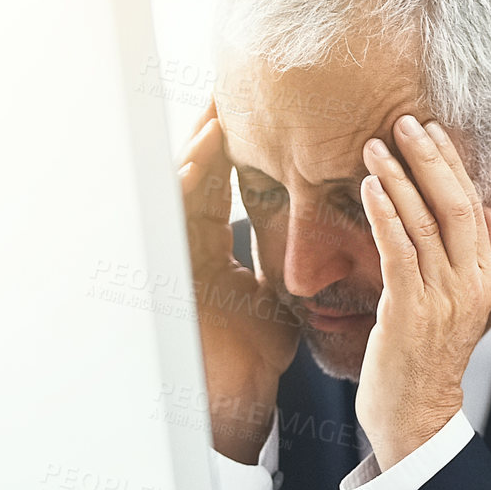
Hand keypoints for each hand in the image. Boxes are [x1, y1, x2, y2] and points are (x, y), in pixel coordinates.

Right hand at [179, 99, 300, 462]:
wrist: (232, 401)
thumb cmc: (251, 356)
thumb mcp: (274, 298)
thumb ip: (288, 264)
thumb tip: (325, 238)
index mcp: (214, 248)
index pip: (223, 186)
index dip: (235, 147)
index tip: (255, 109)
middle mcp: (190, 245)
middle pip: (197, 177)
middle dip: (209, 134)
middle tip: (226, 88)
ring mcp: (174, 256)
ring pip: (179, 191)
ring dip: (197, 149)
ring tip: (215, 112)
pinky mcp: (166, 271)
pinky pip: (173, 218)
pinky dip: (185, 185)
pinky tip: (201, 157)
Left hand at [355, 114, 490, 468]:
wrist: (416, 416)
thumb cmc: (425, 359)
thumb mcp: (454, 305)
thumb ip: (466, 261)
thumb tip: (478, 217)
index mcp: (483, 277)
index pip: (473, 205)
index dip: (453, 164)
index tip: (431, 130)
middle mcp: (471, 284)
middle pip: (456, 204)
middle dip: (430, 158)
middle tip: (405, 122)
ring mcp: (444, 298)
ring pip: (425, 223)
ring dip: (399, 178)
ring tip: (375, 146)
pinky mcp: (411, 311)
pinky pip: (400, 251)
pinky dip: (385, 215)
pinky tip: (370, 188)